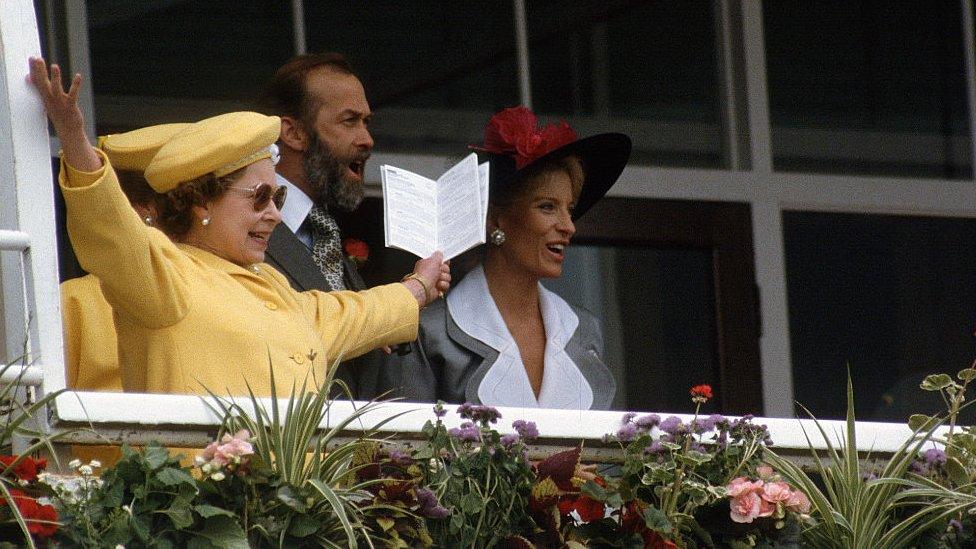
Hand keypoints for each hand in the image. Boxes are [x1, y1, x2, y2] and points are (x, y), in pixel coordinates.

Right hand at [27, 57, 99, 171]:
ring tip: (54, 66)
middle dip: (40, 71)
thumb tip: (31, 79)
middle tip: (37, 58)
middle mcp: (51, 99)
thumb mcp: (48, 101)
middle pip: (43, 83)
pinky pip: (73, 95)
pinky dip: (75, 85)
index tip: (31, 58)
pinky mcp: (70, 106)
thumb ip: (42, 89)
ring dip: (55, 78)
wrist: (68, 131)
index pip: (37, 81)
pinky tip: (78, 75)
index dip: (34, 70)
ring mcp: (60, 103)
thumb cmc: (59, 114)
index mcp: (45, 97)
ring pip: (56, 89)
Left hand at [403, 251, 450, 307]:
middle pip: (445, 269)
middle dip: (444, 271)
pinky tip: (437, 285)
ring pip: (447, 278)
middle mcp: (431, 272)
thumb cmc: (424, 275)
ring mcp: (434, 281)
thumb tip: (439, 253)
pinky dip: (443, 285)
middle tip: (439, 272)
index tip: (444, 263)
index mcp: (427, 264)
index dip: (443, 262)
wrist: (422, 289)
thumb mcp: (433, 260)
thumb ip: (437, 255)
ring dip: (444, 278)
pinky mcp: (437, 288)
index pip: (439, 261)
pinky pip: (446, 285)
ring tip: (437, 280)